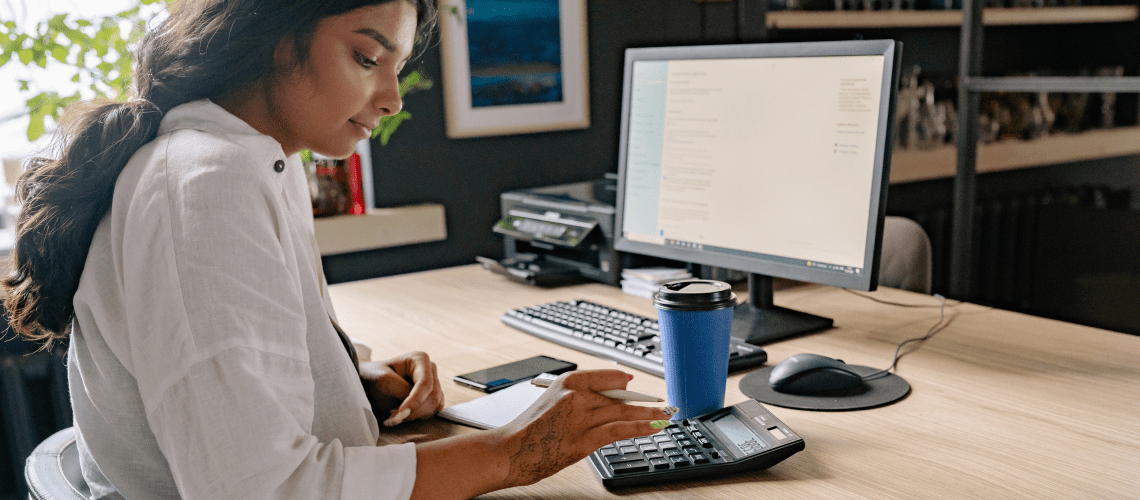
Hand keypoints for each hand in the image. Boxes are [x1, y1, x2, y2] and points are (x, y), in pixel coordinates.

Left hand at [359, 351, 443, 426]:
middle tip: (393, 417)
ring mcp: (433, 383)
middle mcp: (430, 370)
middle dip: (414, 410)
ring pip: (434, 406)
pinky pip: (433, 411)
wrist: (370, 383)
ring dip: (414, 415)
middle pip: (432, 397)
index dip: (416, 400)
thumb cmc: (375, 377)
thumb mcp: (384, 380)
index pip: (425, 383)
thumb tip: (415, 406)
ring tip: (394, 416)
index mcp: (420, 359)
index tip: (401, 413)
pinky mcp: (432, 397)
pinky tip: (402, 416)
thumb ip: (402, 390)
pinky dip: (418, 417)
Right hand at [496, 369, 672, 487]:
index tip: (638, 385)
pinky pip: (619, 430)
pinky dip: (640, 427)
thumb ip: (579, 398)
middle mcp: (576, 396)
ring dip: (649, 414)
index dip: (627, 382)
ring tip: (665, 416)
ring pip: (623, 412)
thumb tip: (609, 400)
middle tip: (663, 403)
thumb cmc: (529, 429)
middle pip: (619, 396)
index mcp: (568, 381)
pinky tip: (653, 427)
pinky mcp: (583, 441)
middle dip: (644, 401)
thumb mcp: (552, 400)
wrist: (509, 450)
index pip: (608, 376)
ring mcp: (580, 418)